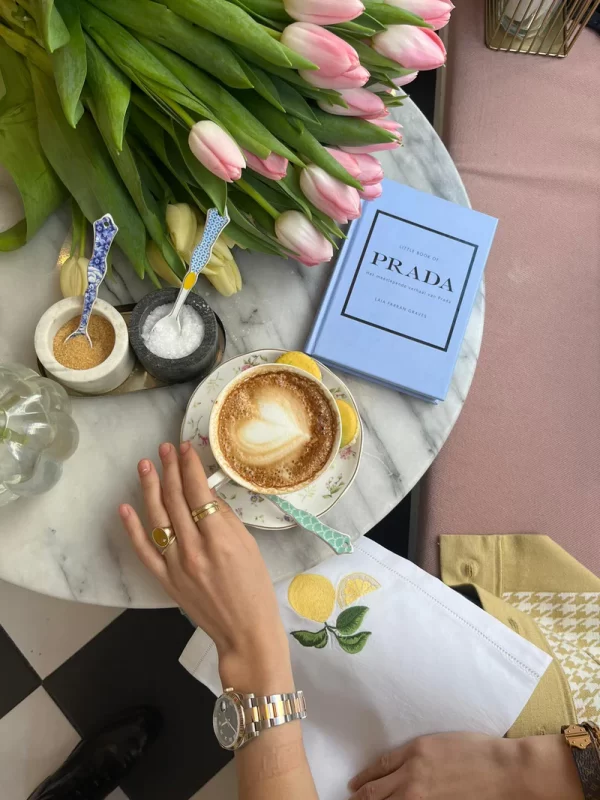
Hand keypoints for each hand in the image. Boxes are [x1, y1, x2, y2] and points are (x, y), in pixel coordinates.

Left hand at [119, 441, 292, 692]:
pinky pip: (144, 550)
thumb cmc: (255, 588)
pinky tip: (125, 508)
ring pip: (157, 519)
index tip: (186, 448)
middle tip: (164, 448)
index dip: (190, 467)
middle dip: (169, 470)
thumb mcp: (248, 546)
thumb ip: (225, 518)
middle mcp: (194, 549)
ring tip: (145, 465)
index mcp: (221, 539)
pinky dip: (132, 528)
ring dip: (150, 489)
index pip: (198, 493)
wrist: (244, 631)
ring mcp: (176, 565)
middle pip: (176, 500)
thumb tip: (206, 492)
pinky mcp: (165, 579)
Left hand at [348, 733, 583, 799]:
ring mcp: (423, 797)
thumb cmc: (476, 749)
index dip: (364, 777)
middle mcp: (413, 775)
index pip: (380, 766)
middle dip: (362, 796)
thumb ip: (416, 753)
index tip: (354, 783)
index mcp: (415, 751)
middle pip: (377, 791)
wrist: (502, 769)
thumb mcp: (439, 742)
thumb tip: (401, 764)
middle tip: (353, 799)